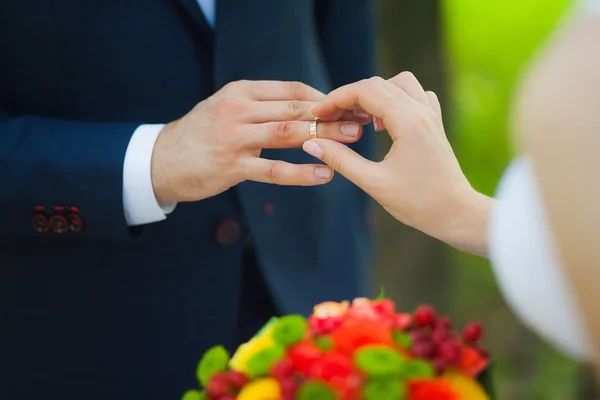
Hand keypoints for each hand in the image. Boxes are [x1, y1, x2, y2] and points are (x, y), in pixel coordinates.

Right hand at [150, 80, 362, 202]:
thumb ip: (260, 105)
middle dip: (332, 113)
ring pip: (288, 134)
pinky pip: (273, 170)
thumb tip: (304, 106)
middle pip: (295, 108)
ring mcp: (234, 138)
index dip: (324, 96)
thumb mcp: (226, 107)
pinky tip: (324, 174)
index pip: (291, 89)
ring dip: (324, 135)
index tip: (347, 105)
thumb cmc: (201, 134)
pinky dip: (301, 172)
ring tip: (352, 139)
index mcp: (240, 91)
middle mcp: (238, 109)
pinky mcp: (231, 167)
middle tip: (361, 119)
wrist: (161, 160)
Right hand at [302, 72, 491, 255]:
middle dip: (349, 96)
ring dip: (373, 93)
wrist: (456, 214)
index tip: (317, 114)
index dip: (335, 99)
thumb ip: (340, 159)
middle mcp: (422, 111)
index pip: (364, 91)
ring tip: (358, 118)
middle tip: (329, 118)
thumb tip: (311, 142)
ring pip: (398, 83)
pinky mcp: (435, 123)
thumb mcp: (373, 183)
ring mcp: (431, 115)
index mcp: (408, 122)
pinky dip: (394, 98)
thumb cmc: (418, 203)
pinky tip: (383, 122)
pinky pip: (414, 94)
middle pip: (378, 83)